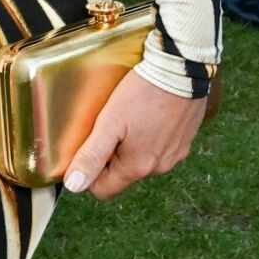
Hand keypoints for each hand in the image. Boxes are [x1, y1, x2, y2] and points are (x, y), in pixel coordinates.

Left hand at [63, 67, 208, 199]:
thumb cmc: (143, 93)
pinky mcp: (185, 140)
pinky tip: (147, 113)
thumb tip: (73, 186)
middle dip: (111, 155)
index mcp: (138, 168)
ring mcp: (175, 154)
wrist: (180, 68)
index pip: (104, 190)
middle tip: (107, 125)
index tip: (89, 146)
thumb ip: (92, 155)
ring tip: (127, 116)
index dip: (90, 172)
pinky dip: (151, 135)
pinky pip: (160, 147)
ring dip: (132, 145)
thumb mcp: (109, 122)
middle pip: (123, 174)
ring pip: (142, 160)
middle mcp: (159, 168)